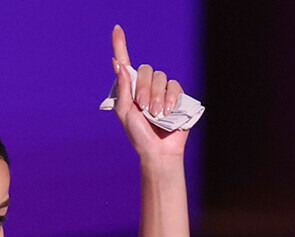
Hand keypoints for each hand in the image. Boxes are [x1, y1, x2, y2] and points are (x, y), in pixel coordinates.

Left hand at [111, 25, 188, 157]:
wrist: (158, 150)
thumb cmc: (138, 134)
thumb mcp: (124, 111)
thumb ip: (123, 88)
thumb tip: (118, 63)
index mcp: (130, 88)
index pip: (126, 62)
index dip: (120, 45)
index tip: (116, 29)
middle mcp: (146, 86)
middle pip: (146, 70)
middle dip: (144, 89)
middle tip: (144, 108)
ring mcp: (163, 90)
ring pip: (161, 77)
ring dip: (157, 96)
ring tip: (156, 114)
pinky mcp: (177, 95)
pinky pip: (175, 85)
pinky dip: (171, 97)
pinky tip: (168, 111)